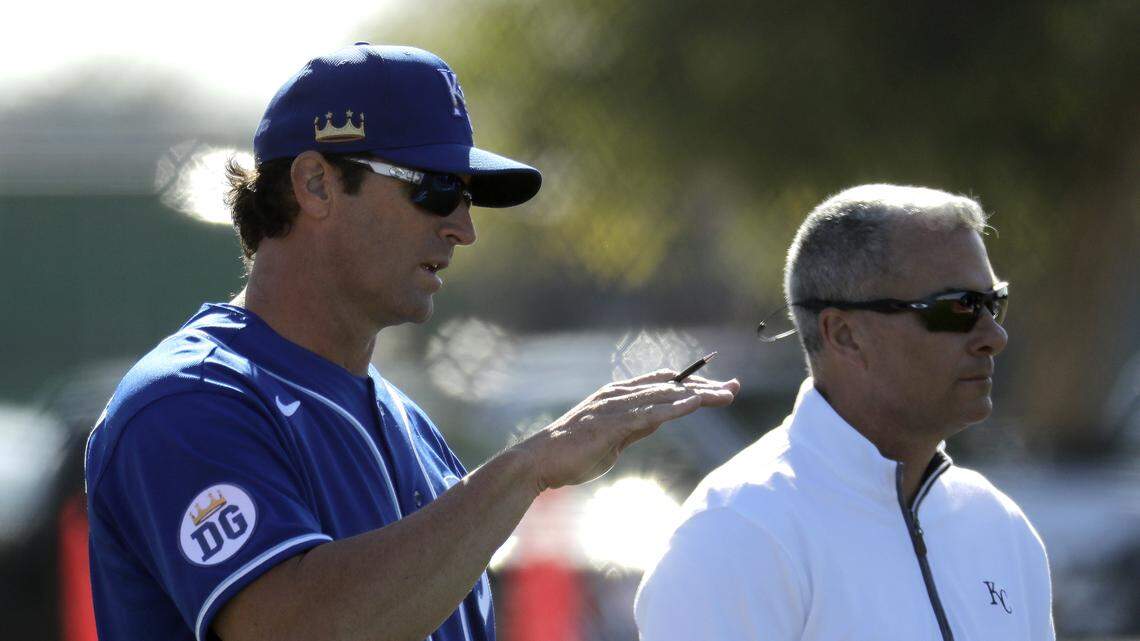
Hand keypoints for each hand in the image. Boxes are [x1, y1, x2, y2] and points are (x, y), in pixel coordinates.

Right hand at [514, 369, 739, 491]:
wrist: (538, 463)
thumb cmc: (571, 454)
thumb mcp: (612, 438)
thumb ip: (635, 426)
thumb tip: (660, 419)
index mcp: (617, 396)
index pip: (662, 383)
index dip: (691, 383)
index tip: (717, 387)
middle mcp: (618, 394)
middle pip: (670, 384)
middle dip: (704, 385)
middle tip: (734, 387)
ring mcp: (614, 406)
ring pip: (664, 395)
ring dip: (698, 394)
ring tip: (726, 394)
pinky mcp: (611, 423)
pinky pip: (649, 412)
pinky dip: (675, 407)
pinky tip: (696, 404)